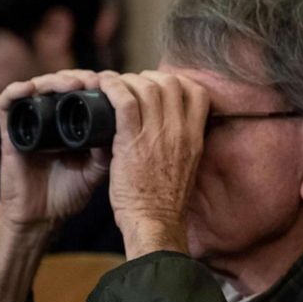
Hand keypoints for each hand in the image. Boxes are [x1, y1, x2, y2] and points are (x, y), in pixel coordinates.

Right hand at [0, 70, 112, 233]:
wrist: (41, 217)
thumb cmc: (67, 193)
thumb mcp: (95, 171)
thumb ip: (106, 152)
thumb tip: (122, 127)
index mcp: (70, 125)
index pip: (80, 94)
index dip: (94, 85)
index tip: (112, 85)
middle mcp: (49, 120)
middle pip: (60, 85)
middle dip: (77, 78)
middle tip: (94, 81)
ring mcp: (29, 124)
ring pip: (37, 88)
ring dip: (54, 80)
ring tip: (73, 84)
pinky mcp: (9, 132)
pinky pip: (6, 104)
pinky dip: (15, 92)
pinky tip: (29, 88)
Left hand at [99, 70, 208, 258]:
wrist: (155, 223)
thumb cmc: (165, 203)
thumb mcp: (187, 169)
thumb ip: (183, 146)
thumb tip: (174, 131)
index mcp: (194, 139)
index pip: (198, 93)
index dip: (178, 82)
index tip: (160, 87)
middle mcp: (180, 133)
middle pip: (171, 83)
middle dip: (149, 78)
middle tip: (133, 86)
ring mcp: (158, 136)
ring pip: (147, 87)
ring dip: (128, 80)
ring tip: (114, 87)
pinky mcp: (133, 141)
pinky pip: (124, 101)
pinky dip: (113, 88)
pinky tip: (104, 87)